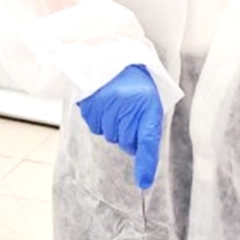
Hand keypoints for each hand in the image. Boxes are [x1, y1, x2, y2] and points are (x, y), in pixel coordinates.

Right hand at [77, 65, 164, 191]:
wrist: (114, 57)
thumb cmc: (135, 83)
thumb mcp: (149, 101)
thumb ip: (147, 127)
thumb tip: (138, 154)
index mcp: (147, 105)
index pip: (148, 140)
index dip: (146, 164)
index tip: (144, 183)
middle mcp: (127, 107)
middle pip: (126, 142)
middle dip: (129, 136)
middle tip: (130, 115)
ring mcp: (107, 106)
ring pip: (110, 136)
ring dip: (113, 127)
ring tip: (116, 105)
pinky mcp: (90, 105)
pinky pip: (96, 127)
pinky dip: (100, 121)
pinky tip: (103, 104)